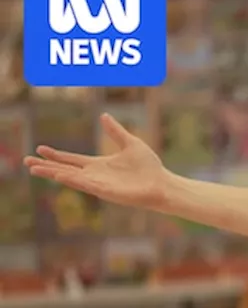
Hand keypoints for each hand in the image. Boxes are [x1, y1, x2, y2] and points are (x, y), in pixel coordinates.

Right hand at [24, 113, 172, 209]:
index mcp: (99, 164)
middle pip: (65, 169)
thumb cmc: (149, 167)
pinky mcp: (106, 192)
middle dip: (46, 166)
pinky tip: (59, 175)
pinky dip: (72, 180)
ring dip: (53, 174)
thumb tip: (103, 116)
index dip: (56, 155)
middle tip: (26, 161)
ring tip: (35, 169)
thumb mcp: (130, 143)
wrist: (162, 183)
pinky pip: (86, 185)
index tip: (40, 148)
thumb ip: (115, 131)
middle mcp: (96, 175)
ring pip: (71, 178)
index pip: (72, 159)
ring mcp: (99, 184)